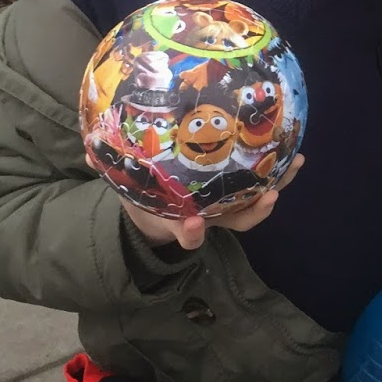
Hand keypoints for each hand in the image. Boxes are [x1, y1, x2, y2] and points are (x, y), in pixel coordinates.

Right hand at [121, 154, 303, 250]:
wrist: (161, 204)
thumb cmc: (145, 195)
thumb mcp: (127, 190)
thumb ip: (110, 171)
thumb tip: (87, 154)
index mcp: (180, 221)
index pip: (187, 234)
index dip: (190, 233)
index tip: (192, 226)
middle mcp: (210, 216)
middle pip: (236, 220)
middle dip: (253, 212)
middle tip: (268, 199)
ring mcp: (227, 204)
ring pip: (256, 202)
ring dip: (277, 186)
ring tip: (295, 164)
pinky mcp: (240, 187)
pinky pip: (263, 180)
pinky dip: (278, 168)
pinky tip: (293, 147)